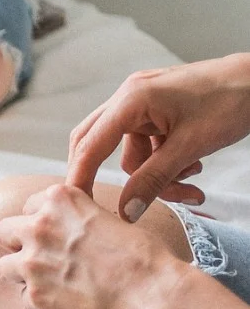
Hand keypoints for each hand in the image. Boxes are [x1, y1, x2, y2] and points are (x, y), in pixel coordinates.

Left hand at [0, 184, 186, 308]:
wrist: (148, 294)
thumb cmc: (141, 259)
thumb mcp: (108, 218)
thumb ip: (77, 219)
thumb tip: (68, 229)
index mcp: (59, 200)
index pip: (28, 206)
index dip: (39, 222)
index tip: (50, 233)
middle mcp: (40, 226)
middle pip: (4, 232)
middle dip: (19, 244)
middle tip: (38, 256)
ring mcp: (33, 261)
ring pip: (3, 266)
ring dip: (21, 274)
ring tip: (45, 282)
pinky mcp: (35, 294)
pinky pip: (22, 297)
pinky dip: (38, 300)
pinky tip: (60, 300)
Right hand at [66, 53, 249, 220]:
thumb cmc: (231, 102)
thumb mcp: (190, 147)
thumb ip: (154, 179)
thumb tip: (126, 211)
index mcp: (131, 99)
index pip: (91, 144)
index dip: (79, 177)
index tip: (77, 206)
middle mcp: (130, 98)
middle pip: (97, 144)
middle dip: (118, 177)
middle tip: (120, 205)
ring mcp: (143, 104)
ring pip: (131, 154)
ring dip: (156, 176)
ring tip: (191, 184)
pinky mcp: (158, 113)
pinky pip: (148, 149)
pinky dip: (166, 165)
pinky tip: (193, 168)